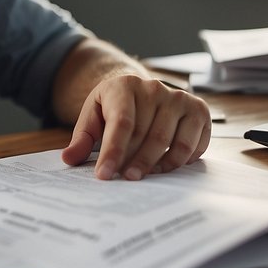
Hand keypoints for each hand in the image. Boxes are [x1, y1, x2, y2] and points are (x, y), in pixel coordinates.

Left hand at [60, 75, 210, 180]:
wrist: (138, 90)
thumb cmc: (113, 107)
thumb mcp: (92, 116)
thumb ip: (82, 139)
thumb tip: (69, 159)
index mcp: (124, 86)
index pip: (121, 123)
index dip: (113, 152)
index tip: (105, 175)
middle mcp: (155, 88)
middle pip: (148, 135)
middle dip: (135, 162)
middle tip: (125, 181)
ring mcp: (179, 98)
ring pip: (172, 142)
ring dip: (158, 166)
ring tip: (143, 177)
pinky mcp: (198, 110)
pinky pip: (194, 144)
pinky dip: (182, 161)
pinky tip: (166, 167)